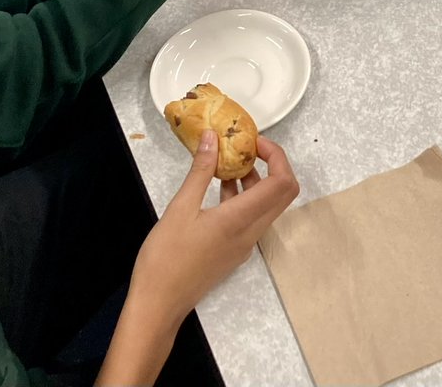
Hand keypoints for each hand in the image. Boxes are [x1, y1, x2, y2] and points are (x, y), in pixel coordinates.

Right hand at [102, 133, 298, 383]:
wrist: (159, 304)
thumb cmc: (166, 257)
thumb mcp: (180, 207)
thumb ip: (200, 171)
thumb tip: (212, 137)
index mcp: (240, 220)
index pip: (282, 183)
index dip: (277, 156)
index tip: (253, 141)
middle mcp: (251, 233)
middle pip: (282, 194)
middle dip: (272, 164)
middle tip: (245, 147)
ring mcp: (244, 244)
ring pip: (267, 205)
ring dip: (256, 180)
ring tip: (227, 160)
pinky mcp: (234, 251)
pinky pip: (251, 217)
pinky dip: (243, 196)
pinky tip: (217, 184)